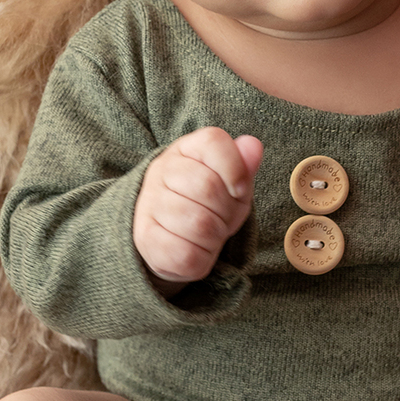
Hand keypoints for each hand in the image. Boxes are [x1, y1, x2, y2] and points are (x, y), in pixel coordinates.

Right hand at [134, 128, 263, 292]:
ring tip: (210, 234)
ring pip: (200, 224)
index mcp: (185, 149)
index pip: (213, 142)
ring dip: (216, 237)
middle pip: (208, 186)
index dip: (236, 168)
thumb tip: (253, 146)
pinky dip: (203, 258)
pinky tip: (197, 250)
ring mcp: (149, 204)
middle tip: (222, 218)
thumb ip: (243, 166)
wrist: (168, 234)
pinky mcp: (146, 238)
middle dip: (227, 210)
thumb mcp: (230, 182)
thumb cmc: (206, 203)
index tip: (238, 190)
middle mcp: (161, 171)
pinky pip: (187, 254)